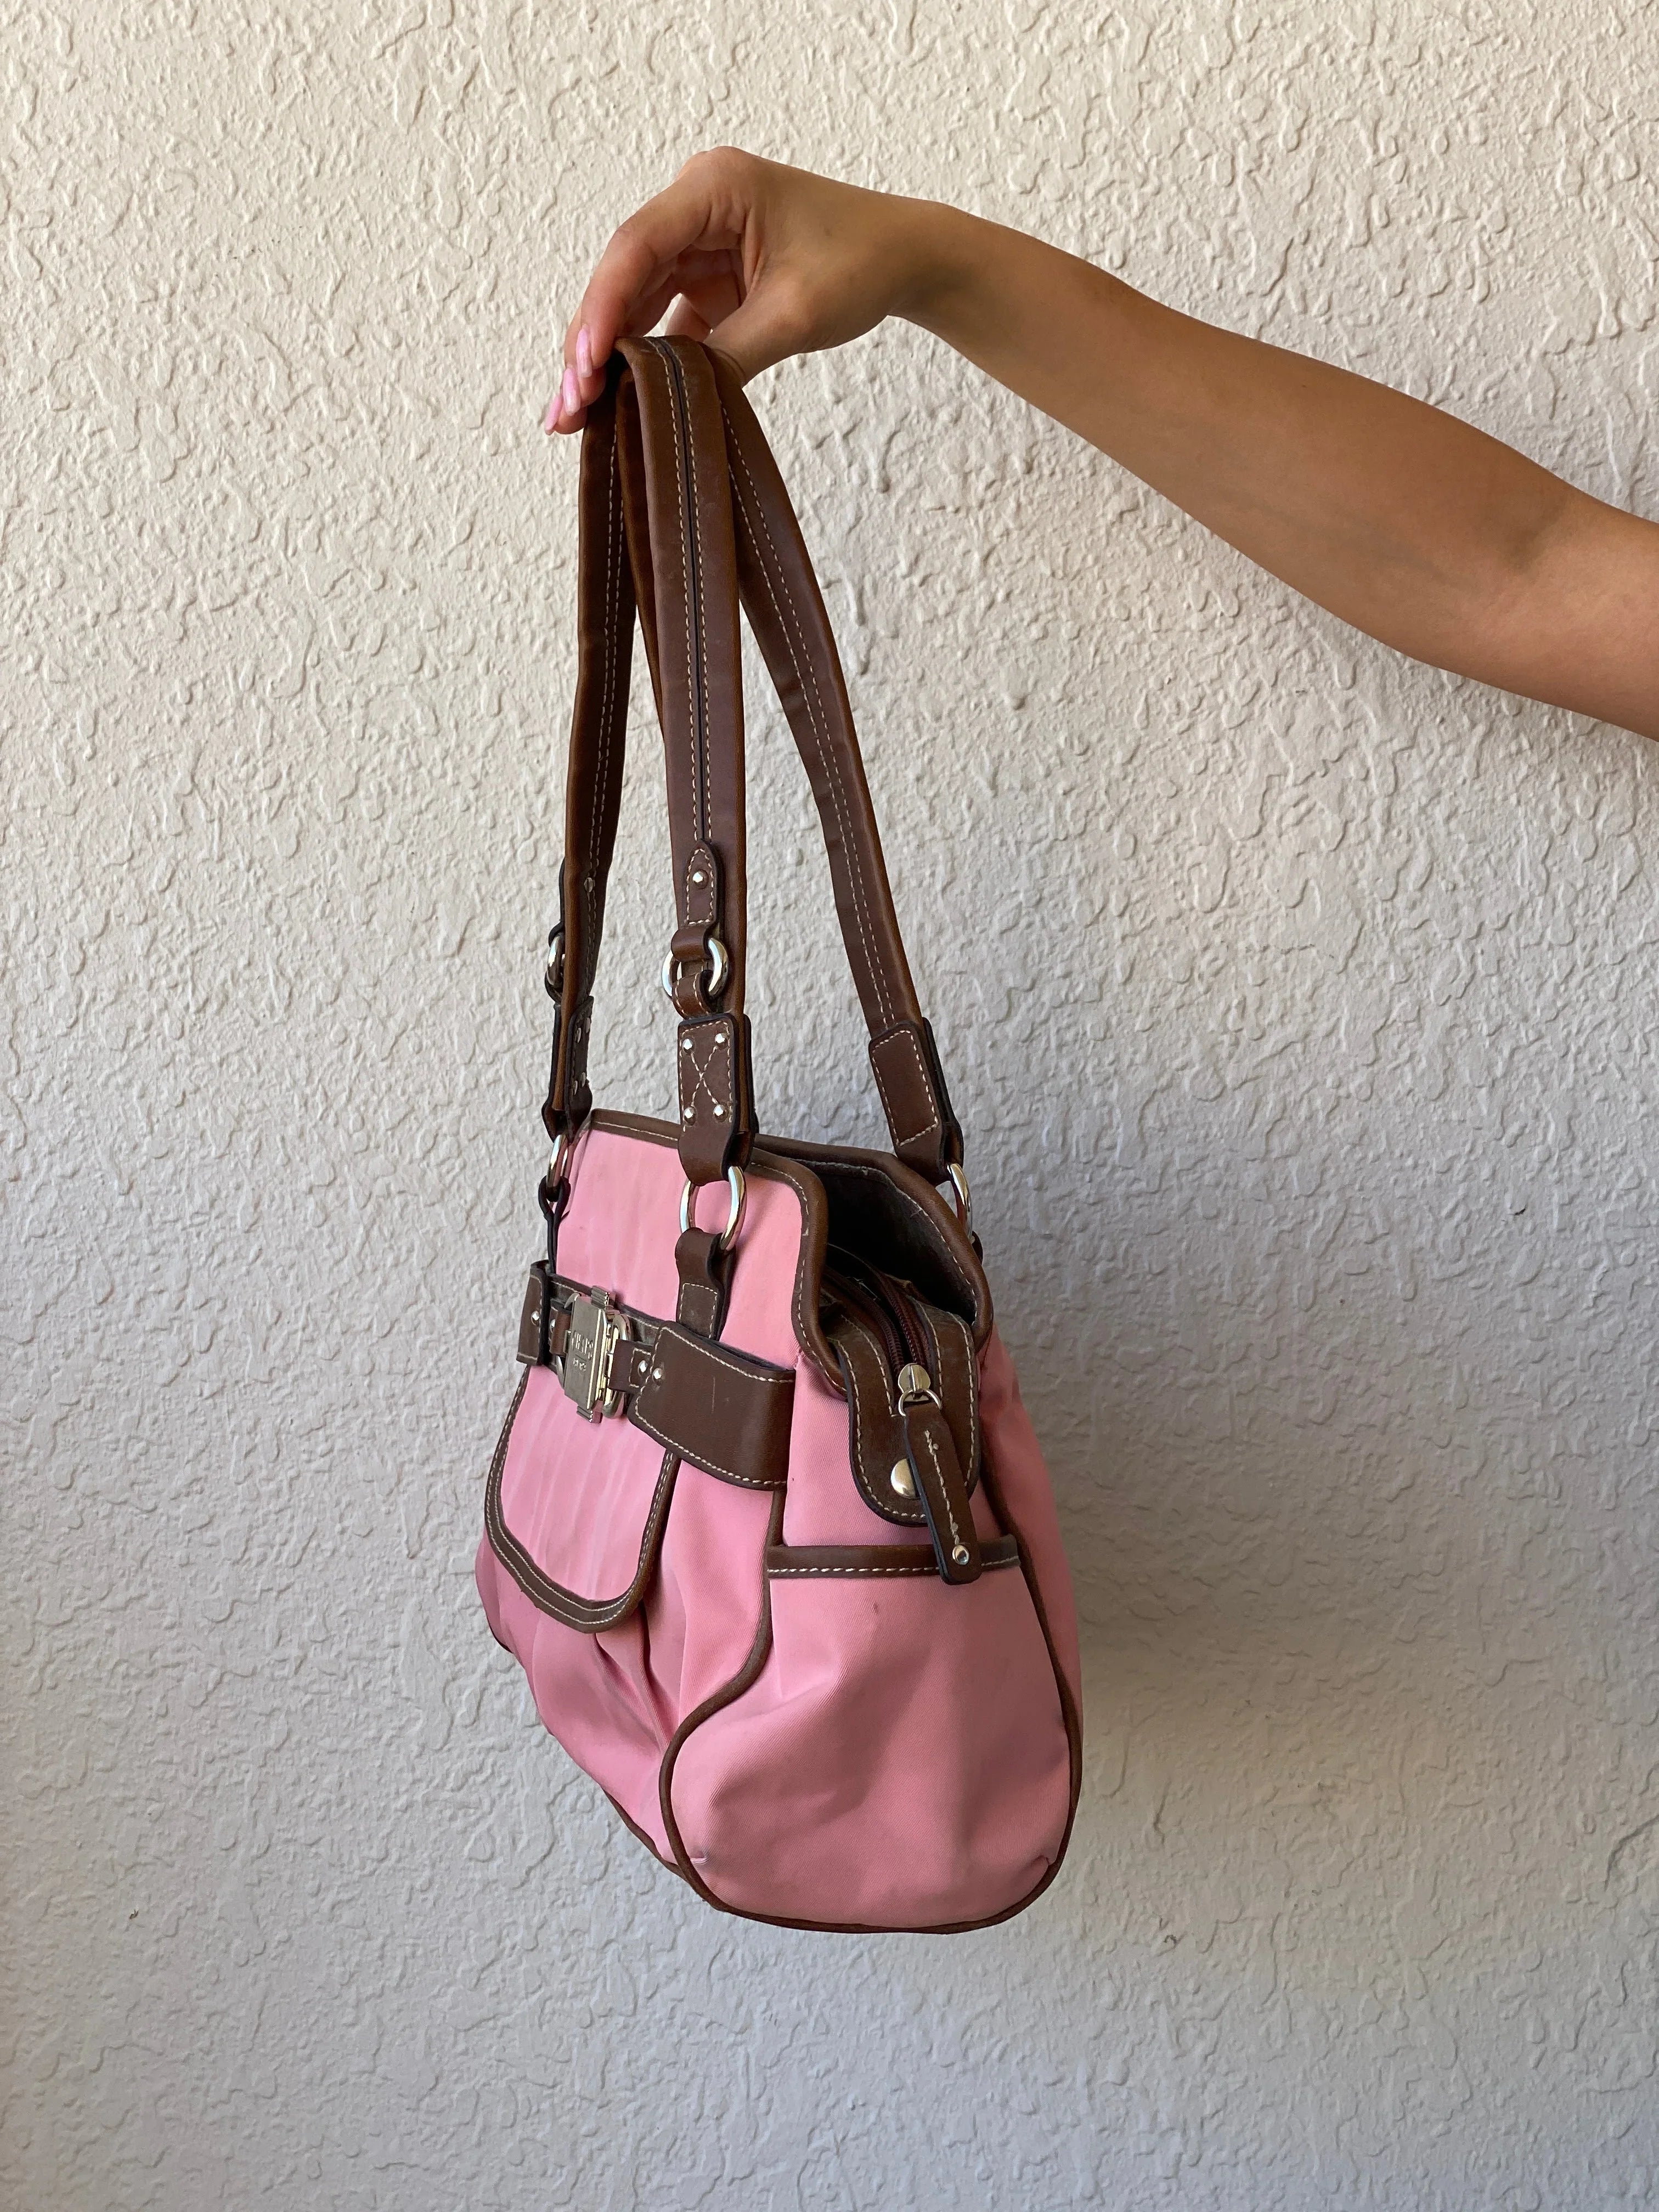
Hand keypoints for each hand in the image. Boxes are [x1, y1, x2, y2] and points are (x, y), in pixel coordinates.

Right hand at [544, 149, 945, 432]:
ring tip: (576, 417)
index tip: (584, 365)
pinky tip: (617, 404)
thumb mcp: (793, 315)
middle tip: (565, 408)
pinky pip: (663, 322)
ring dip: (609, 360)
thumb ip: (727, 356)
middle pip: (624, 278)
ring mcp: (697, 243)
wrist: (905, 258)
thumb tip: (666, 402)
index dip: (602, 309)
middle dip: (592, 345)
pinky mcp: (707, 279)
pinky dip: (644, 363)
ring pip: (635, 304)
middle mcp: (695, 206)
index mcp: (714, 186)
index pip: (638, 247)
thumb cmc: (861, 262)